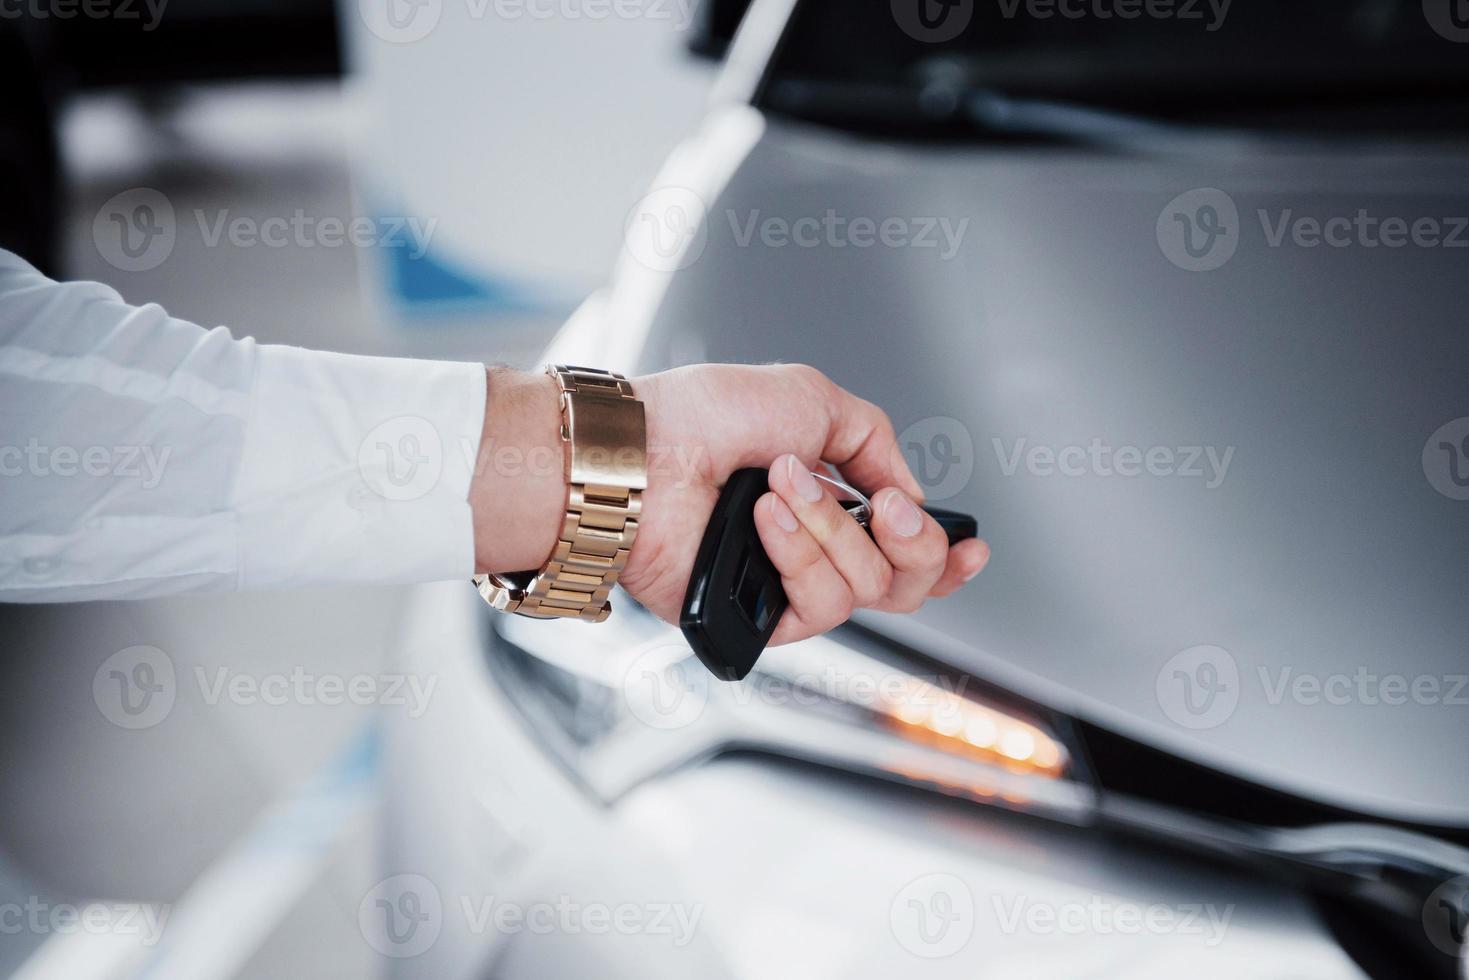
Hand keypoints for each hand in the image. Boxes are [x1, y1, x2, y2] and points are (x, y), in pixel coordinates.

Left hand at [470, 364, 989, 643]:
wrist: (643, 452)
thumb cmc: (703, 417)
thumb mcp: (814, 398)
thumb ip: (876, 440)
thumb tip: (909, 492)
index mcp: (830, 496)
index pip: (905, 547)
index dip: (947, 555)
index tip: (971, 546)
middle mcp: (812, 547)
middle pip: (906, 583)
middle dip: (912, 543)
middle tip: (884, 508)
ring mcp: (784, 585)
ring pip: (866, 591)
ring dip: (832, 530)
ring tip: (781, 487)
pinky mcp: (756, 617)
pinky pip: (817, 607)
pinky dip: (799, 554)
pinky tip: (764, 519)